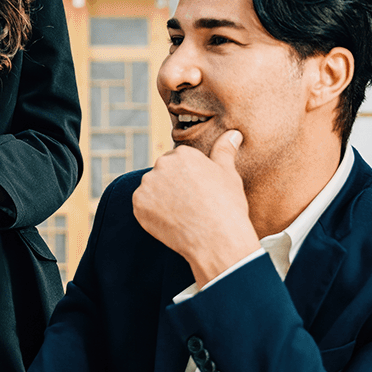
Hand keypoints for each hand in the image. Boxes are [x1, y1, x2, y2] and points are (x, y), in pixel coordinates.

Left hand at [131, 130, 259, 286]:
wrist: (217, 239)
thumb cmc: (227, 206)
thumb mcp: (229, 174)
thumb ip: (225, 150)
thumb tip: (233, 133)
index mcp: (182, 153)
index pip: (178, 163)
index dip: (189, 180)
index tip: (198, 193)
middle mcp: (162, 164)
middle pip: (163, 175)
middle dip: (173, 187)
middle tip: (190, 205)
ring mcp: (148, 184)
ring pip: (152, 190)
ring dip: (161, 200)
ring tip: (182, 215)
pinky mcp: (138, 204)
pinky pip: (142, 207)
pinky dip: (152, 215)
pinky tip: (171, 222)